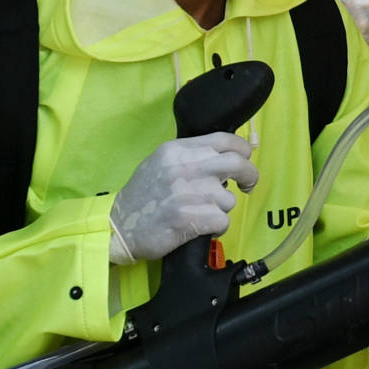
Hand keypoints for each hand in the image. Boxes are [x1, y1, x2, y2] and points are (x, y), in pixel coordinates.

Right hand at [108, 133, 258, 264]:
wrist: (119, 226)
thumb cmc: (143, 196)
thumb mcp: (161, 162)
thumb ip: (191, 156)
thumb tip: (227, 156)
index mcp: (178, 150)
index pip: (225, 139)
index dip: (243, 150)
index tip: (246, 160)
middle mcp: (185, 167)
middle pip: (238, 164)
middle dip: (250, 175)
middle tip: (247, 185)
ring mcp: (188, 193)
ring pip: (229, 199)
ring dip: (220, 209)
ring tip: (200, 213)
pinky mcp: (189, 218)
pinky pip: (222, 222)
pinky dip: (215, 228)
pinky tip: (199, 228)